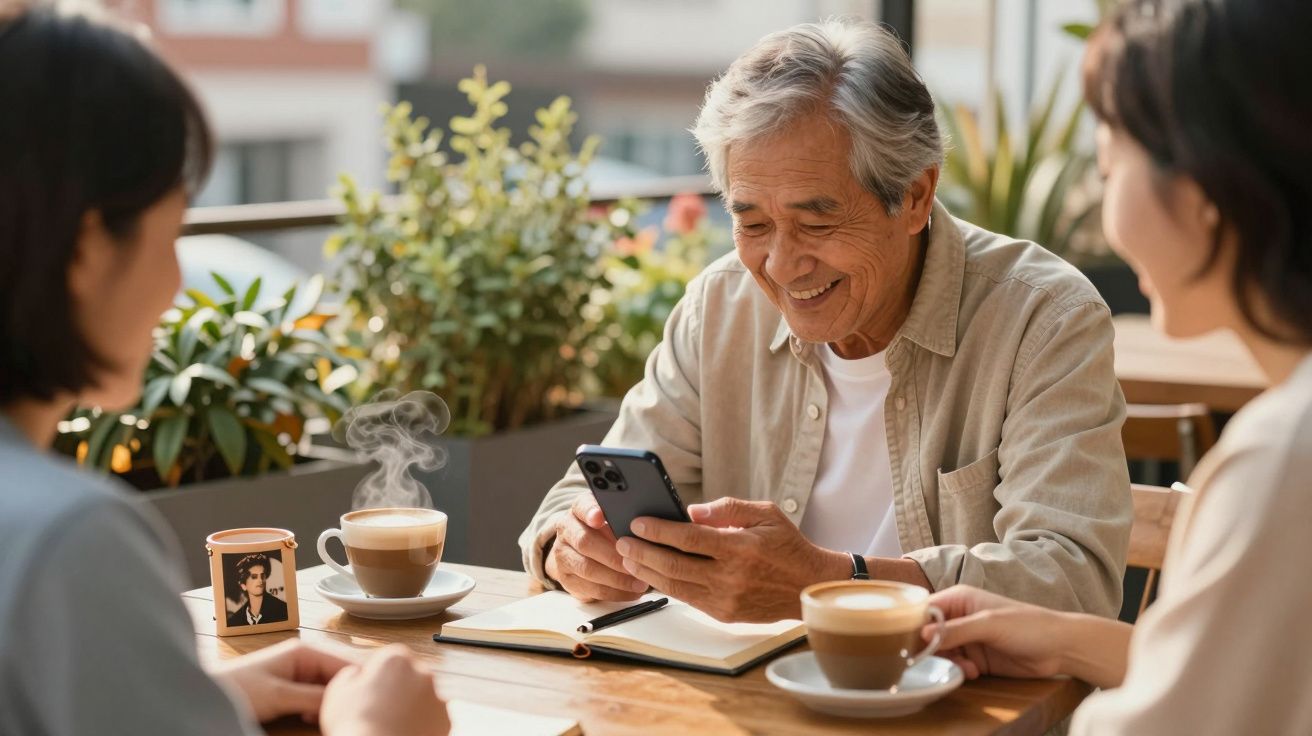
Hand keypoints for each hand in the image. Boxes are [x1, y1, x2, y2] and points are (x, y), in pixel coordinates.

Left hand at [209, 638, 353, 723]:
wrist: (204, 698)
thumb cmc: (237, 690)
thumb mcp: (279, 696)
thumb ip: (314, 697)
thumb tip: (346, 700)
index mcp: (304, 650)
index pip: (344, 662)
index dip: (358, 681)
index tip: (366, 701)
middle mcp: (304, 657)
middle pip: (338, 674)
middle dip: (344, 692)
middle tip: (347, 712)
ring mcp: (298, 671)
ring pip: (328, 686)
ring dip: (331, 701)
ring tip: (330, 717)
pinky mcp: (291, 686)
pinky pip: (316, 694)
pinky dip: (319, 707)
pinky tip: (314, 719)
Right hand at [320, 644, 448, 735]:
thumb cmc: (355, 725)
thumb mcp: (338, 692)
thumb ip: (350, 675)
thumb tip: (356, 674)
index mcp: (396, 659)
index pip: (388, 658)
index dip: (376, 676)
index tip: (368, 693)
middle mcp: (422, 672)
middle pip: (408, 676)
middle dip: (396, 689)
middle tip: (377, 711)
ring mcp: (437, 696)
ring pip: (421, 697)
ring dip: (409, 706)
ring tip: (389, 725)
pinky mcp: (445, 719)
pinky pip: (431, 717)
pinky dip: (420, 723)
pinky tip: (402, 732)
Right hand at [546, 496, 647, 601]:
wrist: (578, 551)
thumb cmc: (603, 532)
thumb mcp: (611, 519)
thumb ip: (622, 519)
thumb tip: (645, 527)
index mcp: (578, 511)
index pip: (581, 506)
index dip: (590, 511)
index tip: (599, 517)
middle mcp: (567, 531)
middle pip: (585, 542)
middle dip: (613, 555)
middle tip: (635, 561)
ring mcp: (563, 557)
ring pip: (588, 569)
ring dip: (617, 578)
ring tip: (640, 582)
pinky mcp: (568, 580)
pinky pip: (592, 589)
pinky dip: (615, 592)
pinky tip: (632, 591)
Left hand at [616, 497, 849, 622]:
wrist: (808, 586)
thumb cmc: (787, 545)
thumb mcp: (765, 514)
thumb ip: (727, 508)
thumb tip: (691, 512)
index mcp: (740, 547)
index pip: (688, 538)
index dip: (658, 530)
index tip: (637, 522)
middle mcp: (731, 576)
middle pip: (673, 565)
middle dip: (642, 552)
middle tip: (621, 541)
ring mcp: (726, 599)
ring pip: (675, 586)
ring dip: (647, 572)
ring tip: (628, 557)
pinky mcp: (723, 614)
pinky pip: (686, 598)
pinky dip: (665, 586)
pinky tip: (651, 574)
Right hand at [926, 585, 1070, 680]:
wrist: (1059, 648)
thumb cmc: (1028, 625)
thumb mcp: (988, 624)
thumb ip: (956, 630)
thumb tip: (923, 635)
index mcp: (959, 599)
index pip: (924, 610)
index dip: (915, 625)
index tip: (911, 644)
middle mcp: (959, 617)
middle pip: (928, 634)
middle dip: (931, 649)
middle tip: (937, 662)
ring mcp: (967, 639)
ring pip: (940, 653)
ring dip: (947, 663)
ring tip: (966, 668)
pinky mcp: (975, 659)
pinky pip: (955, 665)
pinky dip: (958, 671)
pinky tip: (973, 672)